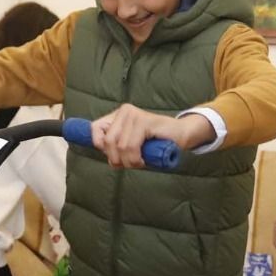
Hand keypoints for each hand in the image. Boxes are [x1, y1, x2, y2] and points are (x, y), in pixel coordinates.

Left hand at [90, 106, 212, 168]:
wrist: (180, 135)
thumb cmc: (155, 142)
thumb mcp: (131, 144)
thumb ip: (116, 146)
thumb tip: (105, 154)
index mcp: (118, 115)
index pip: (95, 130)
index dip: (101, 148)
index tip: (115, 157)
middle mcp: (124, 112)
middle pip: (107, 142)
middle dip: (117, 159)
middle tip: (131, 164)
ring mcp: (134, 115)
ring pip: (119, 146)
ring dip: (129, 162)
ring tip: (140, 162)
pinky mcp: (144, 121)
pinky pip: (131, 146)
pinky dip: (136, 159)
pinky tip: (144, 160)